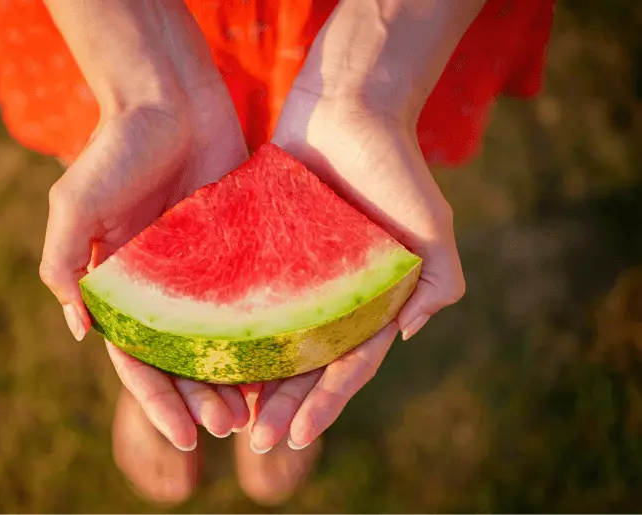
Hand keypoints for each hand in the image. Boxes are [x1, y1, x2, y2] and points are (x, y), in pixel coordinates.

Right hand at [38, 0, 249, 449]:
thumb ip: (65, 264)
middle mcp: (163, 288)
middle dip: (201, 398)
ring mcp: (203, 271)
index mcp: (121, 287)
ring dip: (235, 377)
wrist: (169, 97)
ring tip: (258, 410)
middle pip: (182, 358)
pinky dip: (264, 333)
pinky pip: (252, 299)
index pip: (137, 359)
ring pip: (221, 338)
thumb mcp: (76, 205)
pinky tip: (286, 360)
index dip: (158, 401)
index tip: (186, 438)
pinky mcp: (239, 247)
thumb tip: (80, 331)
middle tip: (230, 426)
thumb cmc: (115, 148)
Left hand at [248, 89, 464, 451]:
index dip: (325, 401)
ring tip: (228, 415)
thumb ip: (437, 282)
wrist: (347, 106)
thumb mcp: (432, 227)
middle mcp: (329, 295)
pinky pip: (240, 294)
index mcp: (369, 300)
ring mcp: (292, 275)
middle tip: (257, 441)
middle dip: (285, 403)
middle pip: (304, 361)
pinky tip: (204, 354)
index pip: (347, 362)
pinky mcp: (259, 248)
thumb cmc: (394, 167)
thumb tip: (409, 334)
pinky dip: (227, 327)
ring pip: (269, 338)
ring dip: (253, 379)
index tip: (297, 436)